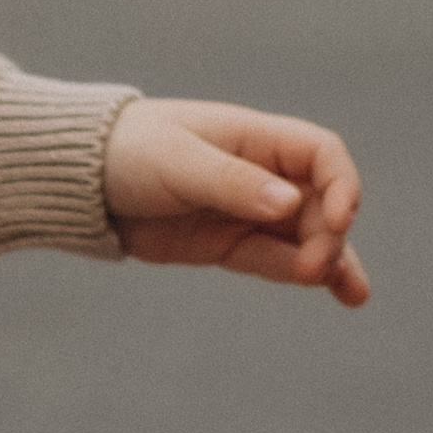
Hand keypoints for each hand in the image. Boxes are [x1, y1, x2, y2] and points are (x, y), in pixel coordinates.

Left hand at [102, 98, 367, 304]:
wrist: (79, 181)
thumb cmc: (128, 151)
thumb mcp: (177, 161)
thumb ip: (230, 182)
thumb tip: (287, 202)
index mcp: (255, 138)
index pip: (321, 155)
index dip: (340, 184)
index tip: (337, 219)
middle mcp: (261, 174)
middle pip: (319, 202)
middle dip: (327, 235)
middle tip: (314, 269)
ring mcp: (246, 211)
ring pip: (304, 237)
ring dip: (331, 261)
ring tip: (353, 295)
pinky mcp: (227, 245)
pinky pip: (272, 260)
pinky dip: (298, 274)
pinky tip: (326, 288)